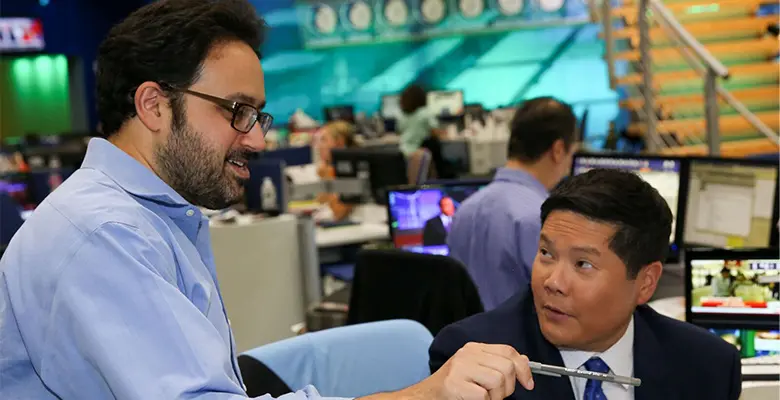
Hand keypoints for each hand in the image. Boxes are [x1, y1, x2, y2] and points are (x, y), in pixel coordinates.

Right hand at [391, 342, 533, 399]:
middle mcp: (467, 354)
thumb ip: (496, 363)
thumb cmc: (454, 387)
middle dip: (508, 388)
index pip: (508, 351)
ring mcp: (460, 368)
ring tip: (483, 399)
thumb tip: (524, 362)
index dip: (523, 368)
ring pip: (498, 381)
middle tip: (496, 396)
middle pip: (507, 368)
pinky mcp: (454, 384)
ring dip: (496, 398)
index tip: (528, 384)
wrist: (426, 396)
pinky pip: (483, 396)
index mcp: (474, 348)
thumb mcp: (476, 369)